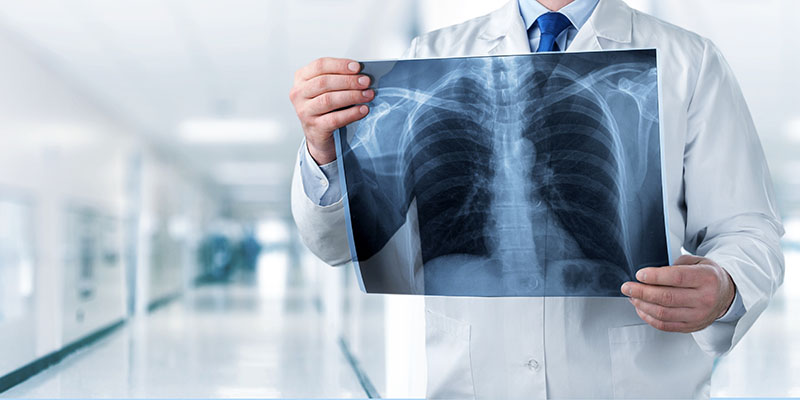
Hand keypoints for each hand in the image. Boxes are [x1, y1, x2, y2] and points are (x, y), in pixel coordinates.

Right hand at [289, 57, 373, 164]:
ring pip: (329, 100)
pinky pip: (335, 118)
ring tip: (367, 95)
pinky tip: (362, 110)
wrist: (317, 134)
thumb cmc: (324, 107)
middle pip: (324, 82)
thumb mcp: (325, 89)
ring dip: (352, 96)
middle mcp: (299, 94)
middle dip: (349, 81)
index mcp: (301, 78)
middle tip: (366, 82)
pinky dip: (351, 113)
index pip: (320, 66)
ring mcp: (304, 111)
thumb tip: (360, 75)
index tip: (357, 67)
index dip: (340, 65)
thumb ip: (338, 78)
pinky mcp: (314, 127)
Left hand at [621, 255, 735, 332]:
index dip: (655, 277)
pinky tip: (641, 309)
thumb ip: (675, 266)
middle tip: (627, 287)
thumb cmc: (708, 276)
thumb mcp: (697, 262)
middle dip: (642, 292)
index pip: (677, 278)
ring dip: (642, 305)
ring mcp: (699, 316)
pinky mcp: (692, 327)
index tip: (639, 275)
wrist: (726, 294)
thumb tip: (650, 275)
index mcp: (707, 278)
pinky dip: (649, 317)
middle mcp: (705, 299)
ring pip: (663, 313)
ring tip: (632, 297)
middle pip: (667, 298)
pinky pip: (665, 326)